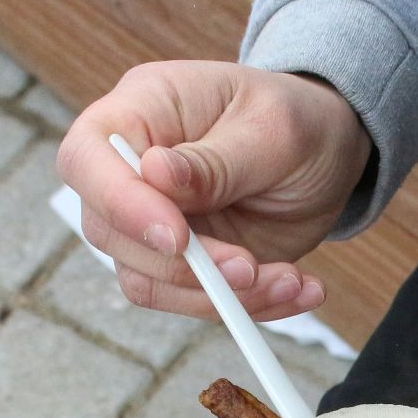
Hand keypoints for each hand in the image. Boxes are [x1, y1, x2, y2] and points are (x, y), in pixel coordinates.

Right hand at [57, 61, 372, 320]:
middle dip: (184, 266)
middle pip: (109, 232)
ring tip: (291, 281)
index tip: (177, 237)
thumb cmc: (298, 120)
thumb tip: (154, 174)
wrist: (330, 151)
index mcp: (141, 110)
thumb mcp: (272, 131)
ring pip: (148, 281)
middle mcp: (133, 170)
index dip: (118, 203)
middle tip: (250, 268)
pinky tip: (298, 290)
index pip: (87, 157)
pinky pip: (193, 301)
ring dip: (221, 296)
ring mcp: (154, 222)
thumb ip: (215, 160)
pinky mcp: (185, 264)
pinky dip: (248, 306)